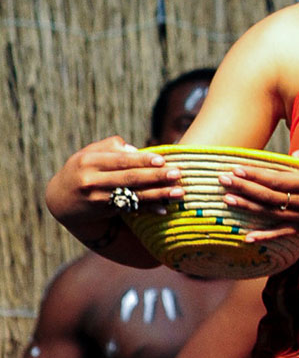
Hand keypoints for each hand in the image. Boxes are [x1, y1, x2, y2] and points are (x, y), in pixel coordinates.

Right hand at [45, 137, 184, 229]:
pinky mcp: (103, 210)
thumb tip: (136, 150)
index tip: (162, 160)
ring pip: (132, 195)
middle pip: (129, 178)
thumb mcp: (88, 153)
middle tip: (177, 173)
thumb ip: (112, 147)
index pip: (120, 160)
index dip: (142, 160)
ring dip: (158, 194)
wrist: (60, 199)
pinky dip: (147, 208)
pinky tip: (164, 208)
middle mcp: (91, 180)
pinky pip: (129, 208)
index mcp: (89, 161)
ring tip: (179, 192)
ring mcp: (97, 198)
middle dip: (155, 176)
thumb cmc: (82, 169)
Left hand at [219, 145, 298, 241]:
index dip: (256, 175)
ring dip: (247, 207)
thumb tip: (296, 154)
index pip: (277, 180)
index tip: (237, 168)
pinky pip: (282, 233)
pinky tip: (247, 237)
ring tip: (227, 199)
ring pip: (270, 213)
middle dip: (244, 187)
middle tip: (222, 179)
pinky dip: (264, 236)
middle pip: (268, 196)